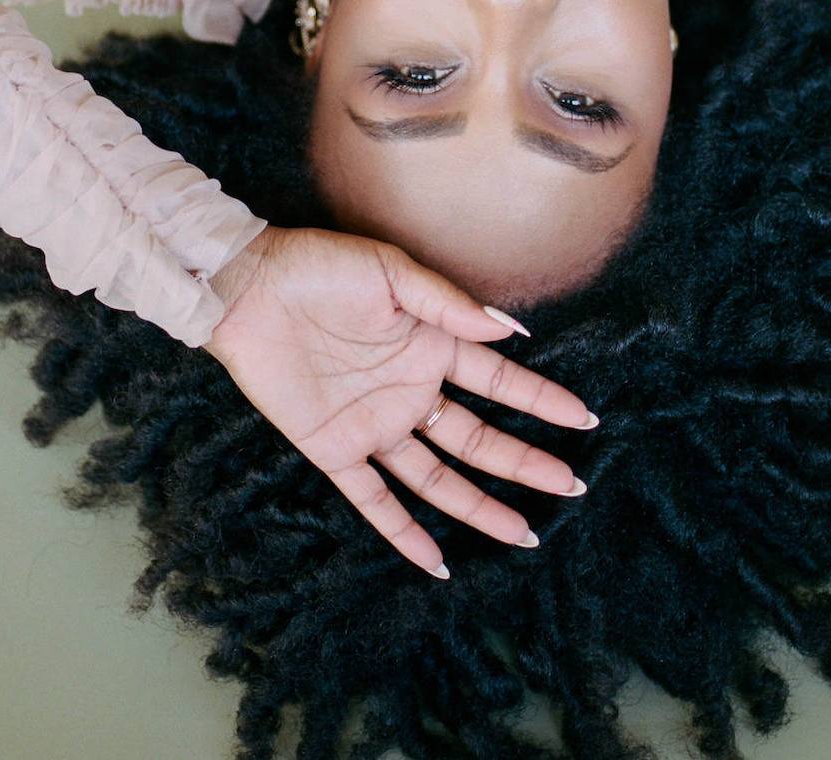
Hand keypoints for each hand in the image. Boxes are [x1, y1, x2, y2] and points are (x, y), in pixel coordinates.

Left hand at [200, 226, 596, 578]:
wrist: (246, 287)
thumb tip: (512, 331)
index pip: (499, 384)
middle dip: (526, 463)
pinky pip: (373, 499)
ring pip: (438, 478)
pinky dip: (403, 532)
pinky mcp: (334, 448)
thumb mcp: (391, 272)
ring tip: (523, 534)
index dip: (541, 401)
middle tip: (572, 486)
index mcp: (430, 347)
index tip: (584, 420)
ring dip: (480, 506)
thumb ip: (448, 304)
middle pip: (479, 439)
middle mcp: (410, 392)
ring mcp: (375, 425)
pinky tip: (438, 562)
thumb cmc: (319, 267)